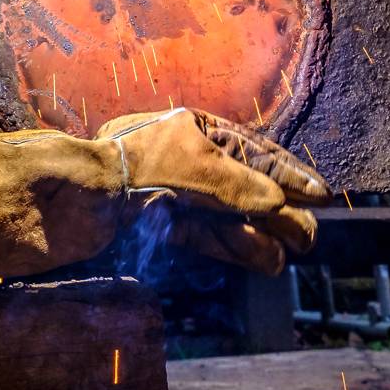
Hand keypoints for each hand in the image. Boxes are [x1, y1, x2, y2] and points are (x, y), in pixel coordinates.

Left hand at [99, 108, 328, 273]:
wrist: (69, 198)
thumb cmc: (132, 166)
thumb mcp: (194, 167)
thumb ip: (237, 185)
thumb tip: (278, 204)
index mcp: (194, 129)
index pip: (252, 151)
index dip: (289, 174)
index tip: (321, 195)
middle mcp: (185, 158)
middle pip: (243, 185)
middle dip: (280, 210)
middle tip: (311, 236)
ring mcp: (171, 193)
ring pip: (227, 215)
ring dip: (262, 234)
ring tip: (294, 252)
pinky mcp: (157, 226)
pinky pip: (205, 236)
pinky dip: (234, 247)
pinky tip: (265, 260)